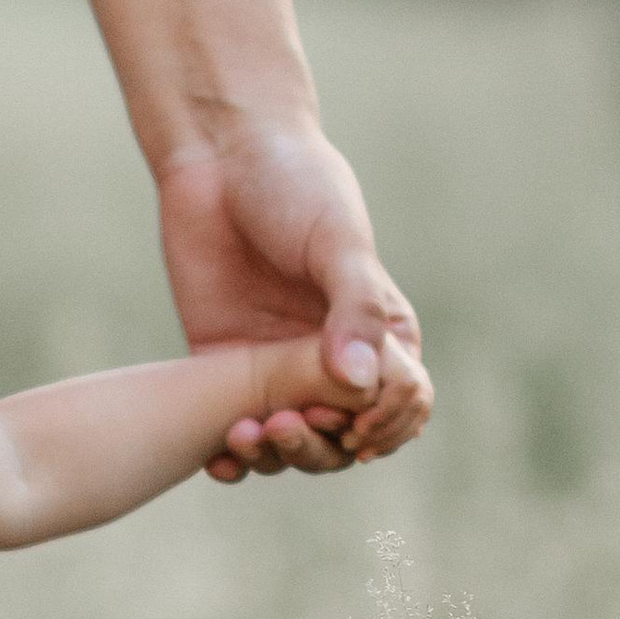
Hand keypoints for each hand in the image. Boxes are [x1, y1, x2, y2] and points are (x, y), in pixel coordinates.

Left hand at [158, 122, 432, 483]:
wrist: (221, 158)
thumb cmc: (296, 185)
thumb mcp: (337, 241)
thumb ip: (355, 308)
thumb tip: (358, 383)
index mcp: (384, 333)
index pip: (404, 404)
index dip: (384, 427)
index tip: (351, 424)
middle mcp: (336, 360)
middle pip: (344, 439)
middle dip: (320, 447)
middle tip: (284, 425)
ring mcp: (280, 370)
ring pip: (292, 444)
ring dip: (276, 456)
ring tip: (244, 436)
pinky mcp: (226, 371)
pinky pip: (236, 432)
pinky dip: (232, 457)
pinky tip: (216, 460)